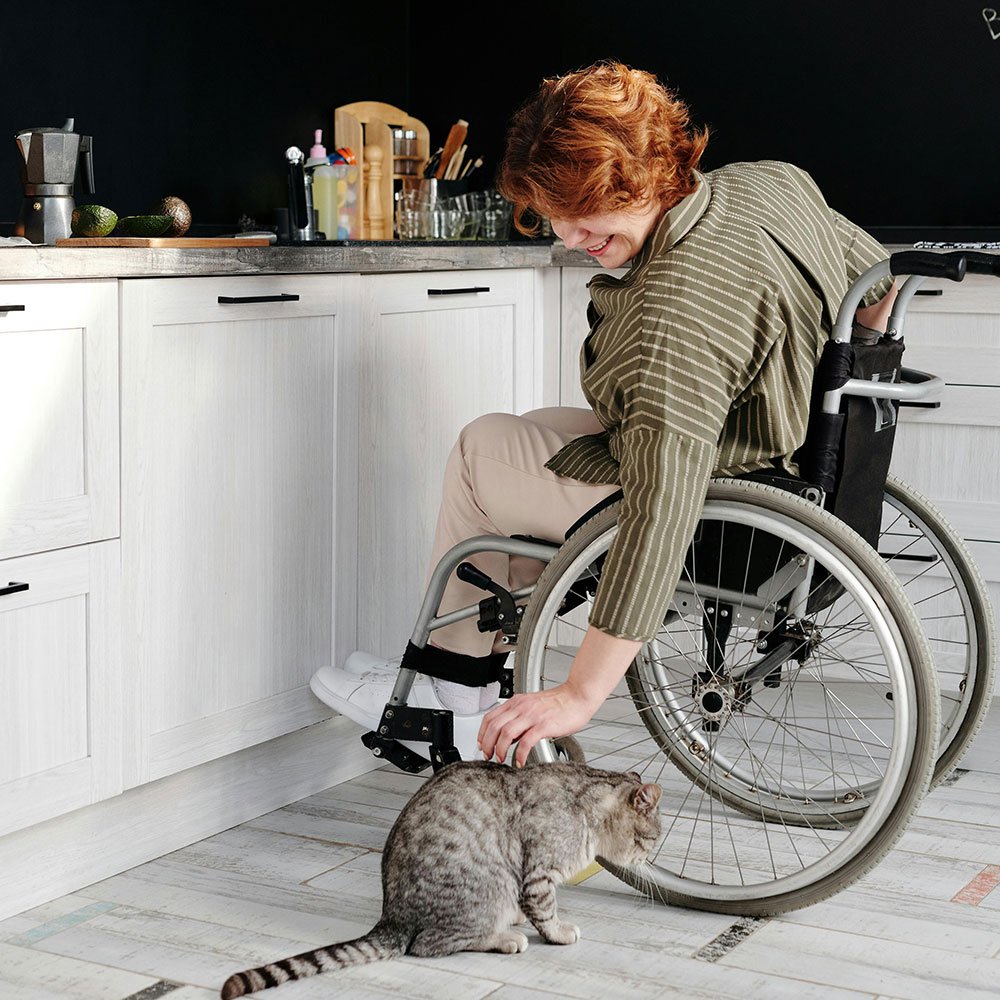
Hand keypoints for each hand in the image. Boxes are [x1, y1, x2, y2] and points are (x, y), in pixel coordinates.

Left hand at [478, 684, 599, 767]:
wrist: (577, 697)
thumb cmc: (558, 703)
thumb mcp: (531, 705)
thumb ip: (518, 717)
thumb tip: (508, 736)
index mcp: (516, 702)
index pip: (490, 717)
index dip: (482, 733)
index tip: (482, 744)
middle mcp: (521, 707)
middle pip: (494, 726)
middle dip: (487, 744)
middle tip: (489, 755)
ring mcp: (532, 716)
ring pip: (506, 733)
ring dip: (500, 749)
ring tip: (501, 759)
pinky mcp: (543, 725)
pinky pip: (526, 742)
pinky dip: (520, 754)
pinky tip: (520, 761)